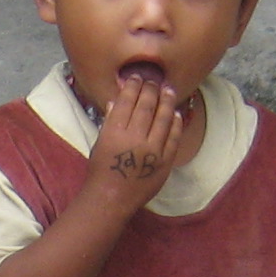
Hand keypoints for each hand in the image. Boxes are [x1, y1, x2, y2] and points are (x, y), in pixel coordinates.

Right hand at [82, 67, 204, 206]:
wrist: (111, 199)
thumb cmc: (100, 171)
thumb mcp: (99, 143)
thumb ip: (109, 121)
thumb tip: (116, 100)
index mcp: (114, 132)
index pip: (127, 101)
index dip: (133, 86)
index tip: (137, 78)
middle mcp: (134, 139)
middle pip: (147, 106)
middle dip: (151, 89)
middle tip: (154, 80)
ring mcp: (152, 151)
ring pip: (163, 118)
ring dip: (167, 101)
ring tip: (168, 90)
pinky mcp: (164, 162)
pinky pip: (174, 138)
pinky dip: (176, 123)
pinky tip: (175, 113)